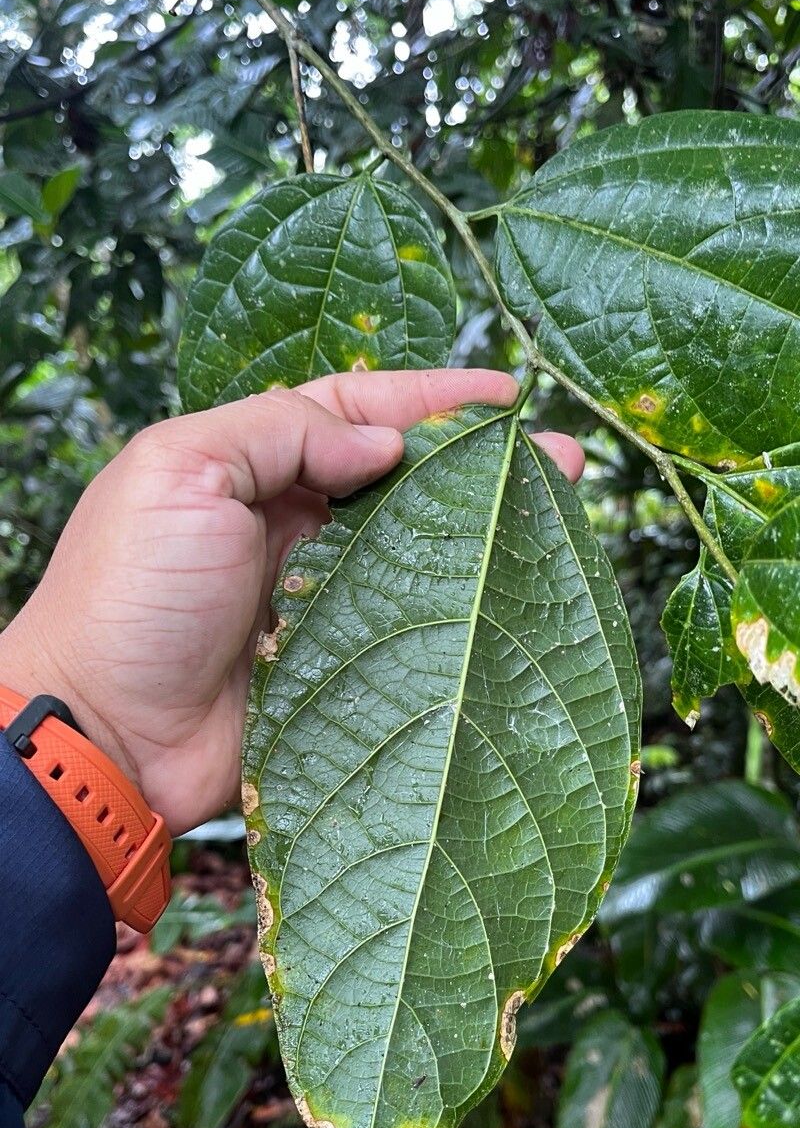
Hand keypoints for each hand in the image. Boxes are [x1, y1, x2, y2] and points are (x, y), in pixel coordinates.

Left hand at [0, 371, 583, 834]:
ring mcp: (322, 601)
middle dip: (479, 465)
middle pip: (402, 483)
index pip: (354, 414)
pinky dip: (464, 610)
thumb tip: (381, 444)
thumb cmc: (128, 594)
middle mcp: (293, 528)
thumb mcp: (181, 471)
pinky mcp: (342, 670)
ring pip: (419, 554)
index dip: (430, 400)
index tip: (505, 394)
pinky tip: (512, 594)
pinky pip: (414, 630)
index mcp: (251, 468)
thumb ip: (280, 432)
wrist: (106, 733)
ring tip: (556, 512)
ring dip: (483, 533)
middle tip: (557, 458)